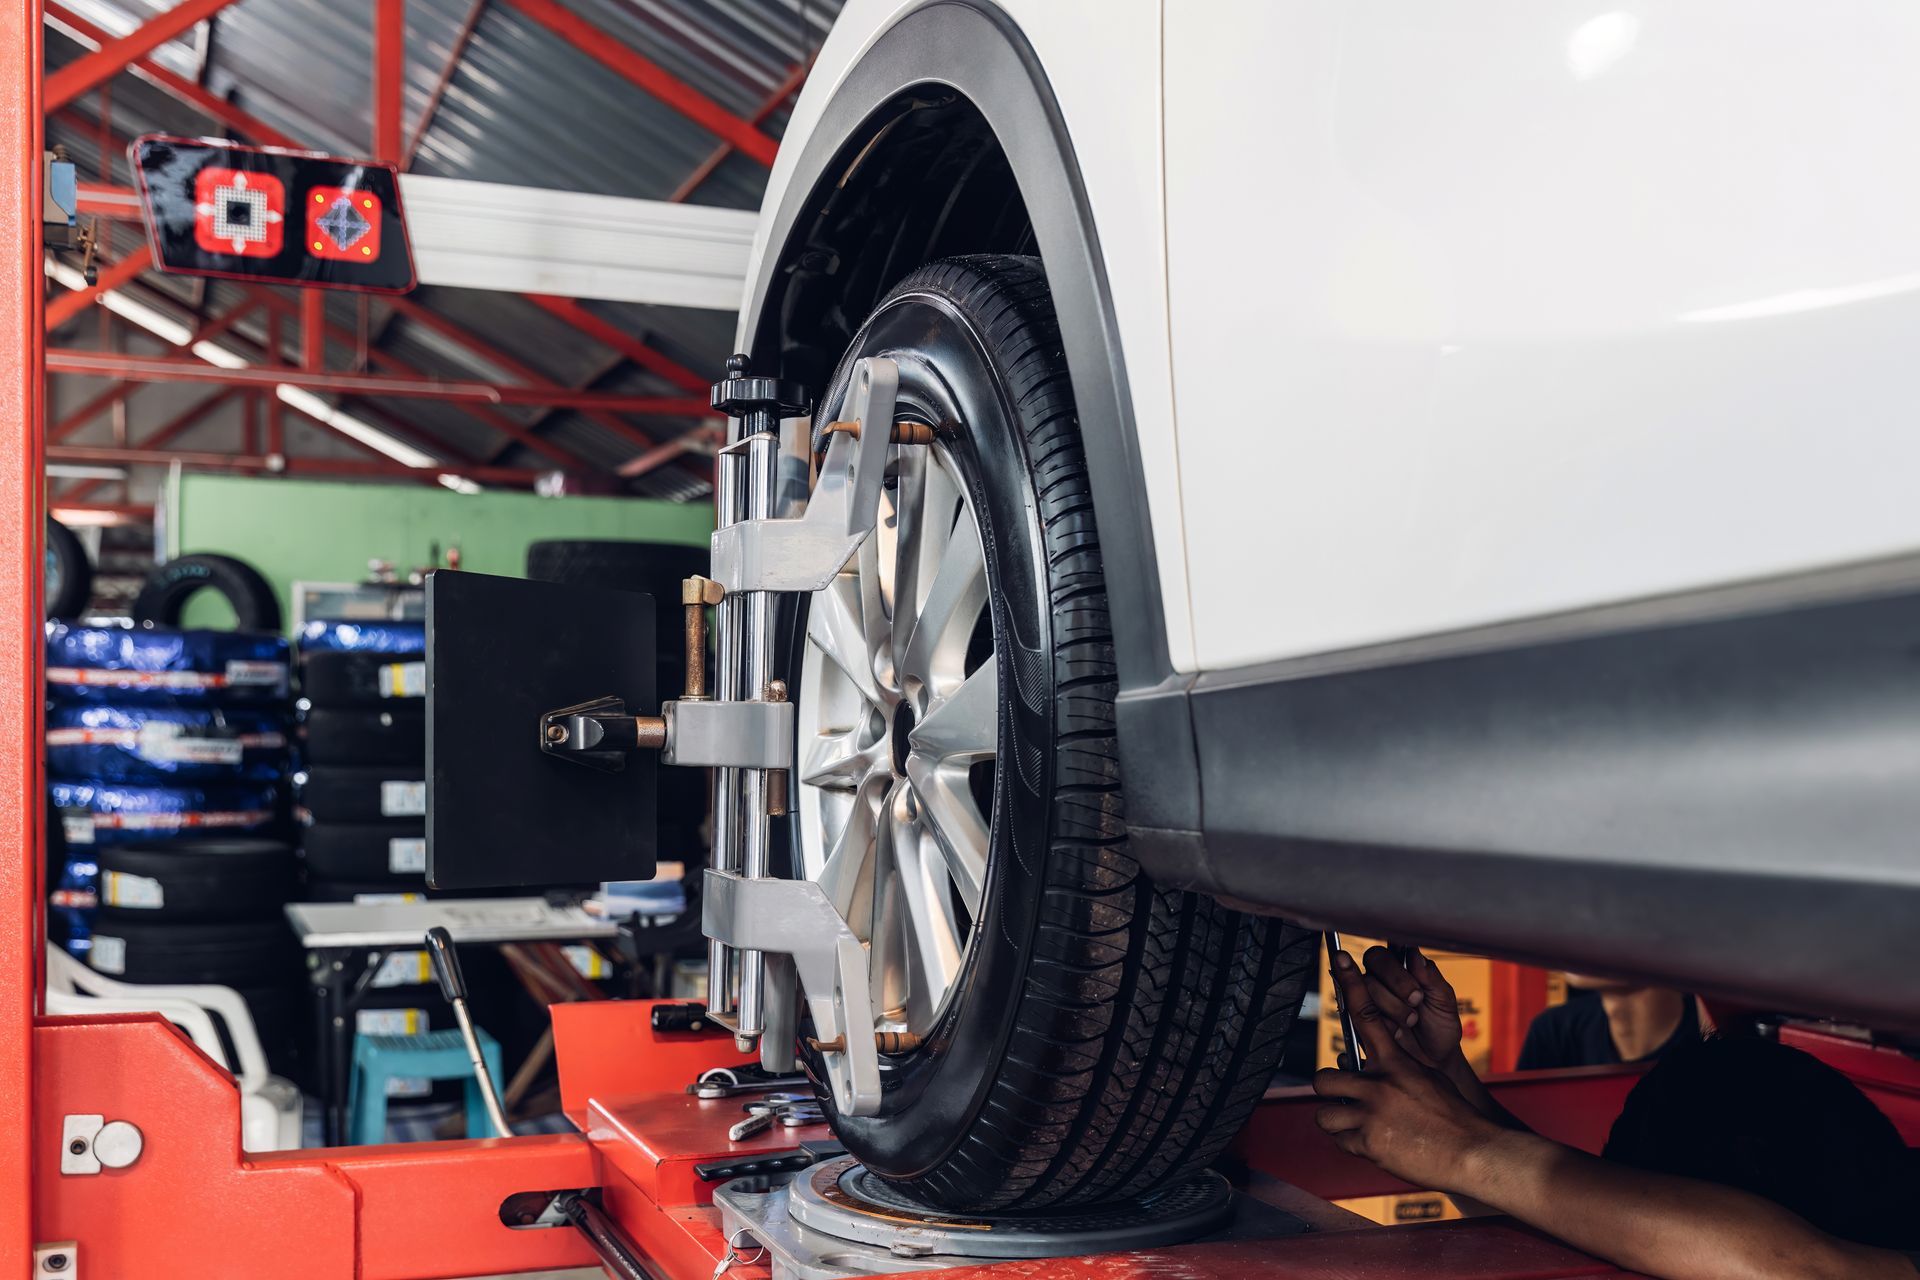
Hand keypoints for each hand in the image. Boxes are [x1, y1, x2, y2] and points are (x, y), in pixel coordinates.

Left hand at [1314, 949, 1499, 1190]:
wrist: (1474, 1152)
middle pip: (1324, 1077)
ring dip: (1337, 1120)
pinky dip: (1352, 1144)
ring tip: (1357, 1125)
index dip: (1349, 984)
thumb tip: (1367, 1064)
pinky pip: (1341, 1141)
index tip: (1338, 959)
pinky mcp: (1369, 1143)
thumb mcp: (1428, 1079)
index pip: (1367, 1013)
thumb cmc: (1455, 1117)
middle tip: (1345, 1097)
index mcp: (1396, 1062)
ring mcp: (1372, 1113)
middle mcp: (1379, 1084)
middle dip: (1330, 1089)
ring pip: (1324, 1113)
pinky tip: (1374, 1145)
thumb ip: (1396, 1067)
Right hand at [1352, 945, 1461, 1071]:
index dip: (1398, 963)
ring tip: (1411, 1021)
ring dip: (1391, 1005)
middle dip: (1396, 982)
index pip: (1391, 949)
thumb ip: (1431, 978)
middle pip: (1373, 962)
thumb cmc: (1440, 1027)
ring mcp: (1369, 996)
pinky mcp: (1360, 1016)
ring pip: (1367, 986)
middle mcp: (1383, 978)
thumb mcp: (1444, 1002)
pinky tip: (1396, 1030)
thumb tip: (1414, 955)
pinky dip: (1380, 1021)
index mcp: (1405, 967)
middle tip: (1416, 1001)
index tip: (1416, 985)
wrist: (1434, 1061)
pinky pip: (1358, 1010)